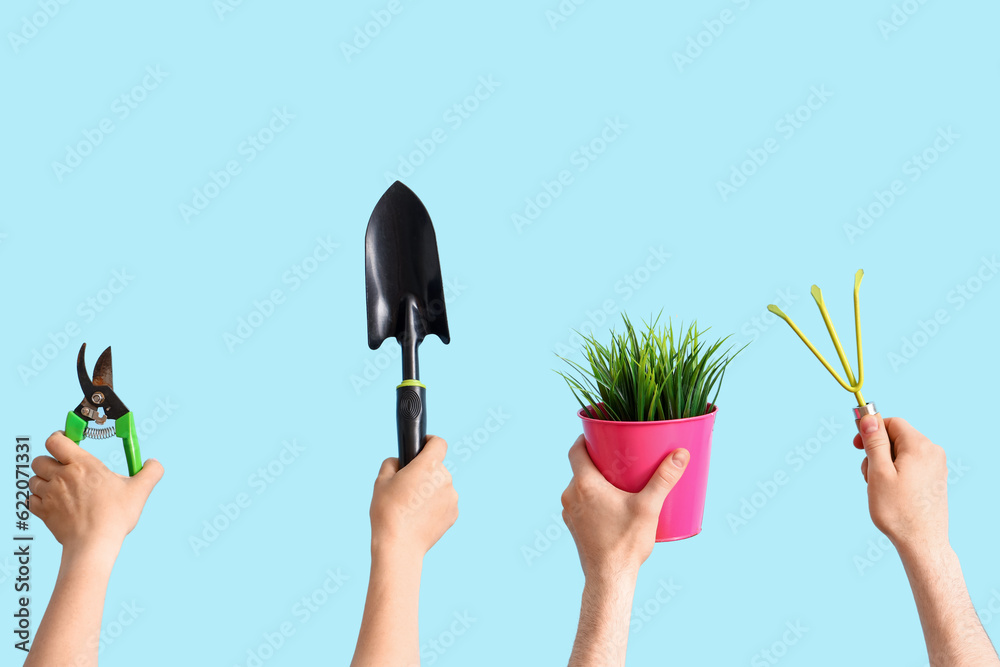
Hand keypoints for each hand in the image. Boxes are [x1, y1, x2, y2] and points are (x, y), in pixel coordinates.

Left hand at [28, 431, 163, 556]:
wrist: (93, 545)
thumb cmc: (115, 516)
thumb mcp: (140, 491)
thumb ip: (150, 472)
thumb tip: (154, 463)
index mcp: (82, 464)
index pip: (55, 440)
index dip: (58, 438)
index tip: (67, 442)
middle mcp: (61, 476)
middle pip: (40, 459)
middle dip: (49, 461)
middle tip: (64, 469)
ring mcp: (49, 494)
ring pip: (33, 479)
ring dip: (43, 481)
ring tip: (59, 487)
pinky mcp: (43, 512)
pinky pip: (31, 499)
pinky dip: (39, 499)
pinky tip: (53, 503)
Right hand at [369, 436, 457, 557]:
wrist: (399, 545)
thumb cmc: (388, 512)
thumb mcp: (380, 481)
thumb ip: (391, 463)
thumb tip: (399, 462)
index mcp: (429, 466)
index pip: (438, 443)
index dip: (430, 442)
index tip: (423, 446)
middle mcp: (445, 478)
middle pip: (437, 467)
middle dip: (424, 473)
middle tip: (407, 487)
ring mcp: (452, 497)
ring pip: (441, 486)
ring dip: (430, 490)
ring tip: (412, 506)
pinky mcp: (454, 514)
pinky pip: (445, 502)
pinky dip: (435, 506)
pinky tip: (420, 517)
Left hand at [561, 435, 688, 580]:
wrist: (608, 579)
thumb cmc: (626, 543)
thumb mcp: (649, 507)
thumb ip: (664, 479)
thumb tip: (680, 454)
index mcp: (584, 485)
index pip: (575, 450)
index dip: (585, 438)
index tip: (600, 434)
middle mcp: (571, 495)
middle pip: (580, 467)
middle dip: (598, 460)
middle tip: (620, 457)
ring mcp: (570, 512)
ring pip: (580, 486)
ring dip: (595, 480)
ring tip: (619, 480)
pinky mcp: (574, 526)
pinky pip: (581, 503)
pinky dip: (593, 498)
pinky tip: (612, 504)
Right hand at [854, 415, 949, 556]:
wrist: (922, 542)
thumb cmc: (898, 510)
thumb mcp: (878, 473)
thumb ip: (874, 442)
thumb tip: (869, 416)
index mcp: (920, 446)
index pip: (892, 423)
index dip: (871, 430)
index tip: (856, 445)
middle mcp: (933, 452)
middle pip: (896, 437)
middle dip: (877, 451)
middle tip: (868, 474)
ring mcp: (936, 467)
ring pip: (902, 452)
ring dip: (885, 464)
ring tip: (880, 488)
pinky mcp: (935, 479)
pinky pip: (911, 465)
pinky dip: (896, 473)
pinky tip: (891, 493)